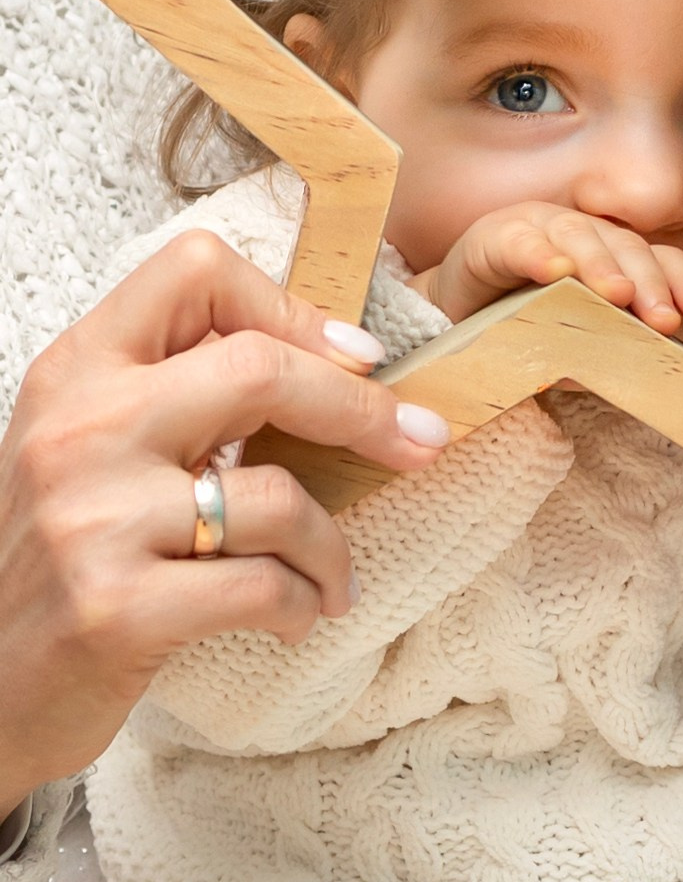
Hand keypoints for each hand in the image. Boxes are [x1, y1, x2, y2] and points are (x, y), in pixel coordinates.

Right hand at [0, 232, 451, 817]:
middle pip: (260, 367)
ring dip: (332, 545)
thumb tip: (338, 358)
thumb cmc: (64, 554)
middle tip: (418, 440)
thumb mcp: (97, 442)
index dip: (289, 304)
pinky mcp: (116, 609)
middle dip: (362, 409)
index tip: (350, 355)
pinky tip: (298, 613)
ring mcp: (93, 518)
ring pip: (276, 494)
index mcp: (78, 368)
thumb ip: (183, 389)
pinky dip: (304, 602)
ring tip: (331, 574)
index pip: (195, 268)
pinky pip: (262, 587)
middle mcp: (79, 428)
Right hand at [408, 201, 682, 331]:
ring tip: (617, 296)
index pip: (654, 258)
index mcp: (607, 255)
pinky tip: (556, 272)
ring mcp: (537, 227)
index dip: (681, 279)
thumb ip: (606, 348)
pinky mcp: (493, 236)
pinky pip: (520, 242)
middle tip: (664, 318)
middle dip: (648, 281)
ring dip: (600, 265)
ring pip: (578, 235)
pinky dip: (541, 254)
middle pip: (623, 246)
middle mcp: (579, 233)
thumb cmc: (520, 326)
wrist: (450, 317)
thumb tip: (647, 370)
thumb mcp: (572, 341)